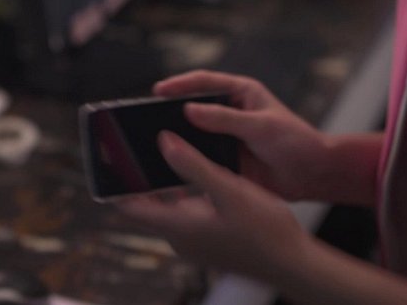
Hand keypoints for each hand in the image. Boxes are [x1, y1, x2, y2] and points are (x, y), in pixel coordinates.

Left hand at [119, 131, 308, 280]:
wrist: (294, 262)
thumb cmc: (264, 230)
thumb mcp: (228, 189)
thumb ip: (193, 166)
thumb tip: (163, 143)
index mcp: (178, 226)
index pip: (129, 206)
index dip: (116, 183)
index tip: (112, 158)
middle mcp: (180, 237)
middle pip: (148, 205)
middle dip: (143, 177)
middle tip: (142, 145)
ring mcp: (196, 241)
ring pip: (171, 208)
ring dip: (169, 184)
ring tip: (172, 151)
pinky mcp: (210, 241)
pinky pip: (189, 214)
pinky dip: (188, 194)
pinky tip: (204, 172)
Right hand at [154, 70, 333, 200]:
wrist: (313, 174)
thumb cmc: (296, 141)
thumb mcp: (260, 126)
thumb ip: (226, 119)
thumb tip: (188, 110)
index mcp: (241, 93)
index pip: (205, 82)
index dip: (180, 84)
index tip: (157, 90)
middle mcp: (230, 112)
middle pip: (193, 109)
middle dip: (170, 113)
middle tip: (144, 119)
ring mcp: (226, 137)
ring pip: (194, 135)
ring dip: (177, 139)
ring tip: (150, 143)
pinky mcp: (226, 160)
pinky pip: (201, 158)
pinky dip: (187, 161)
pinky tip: (169, 167)